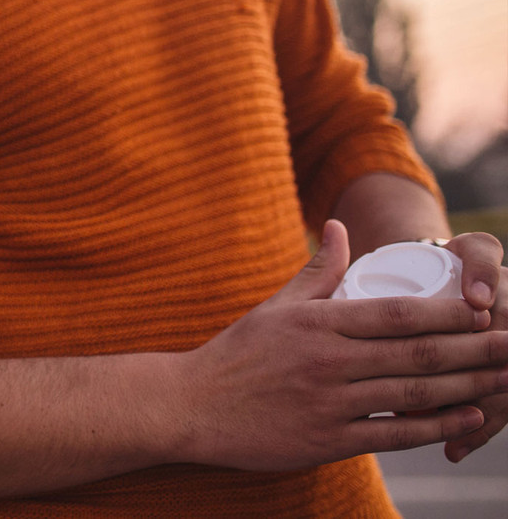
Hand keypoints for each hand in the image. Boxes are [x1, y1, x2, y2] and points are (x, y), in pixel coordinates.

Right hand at [179, 220, 507, 469]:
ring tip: (504, 377)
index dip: (448, 313)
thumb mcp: (274, 307)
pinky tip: (468, 417)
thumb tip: (339, 227)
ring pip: (413, 392)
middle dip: (475, 349)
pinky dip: (436, 425)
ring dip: (467, 386)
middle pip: (417, 353)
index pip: (397, 313)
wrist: (190, 405)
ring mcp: (329, 402)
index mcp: (318, 323)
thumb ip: (317, 271)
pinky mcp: (327, 440)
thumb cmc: (236, 354)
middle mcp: (327, 361)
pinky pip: (393, 433)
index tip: (485, 310)